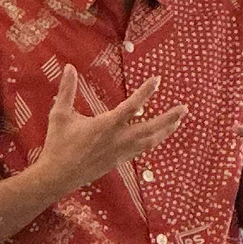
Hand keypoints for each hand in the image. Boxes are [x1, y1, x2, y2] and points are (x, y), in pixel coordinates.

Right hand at [34, 65, 185, 193]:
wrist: (58, 176)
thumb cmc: (58, 144)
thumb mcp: (60, 115)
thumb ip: (67, 90)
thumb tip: (69, 67)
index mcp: (105, 126)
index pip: (131, 106)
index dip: (146, 92)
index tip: (157, 80)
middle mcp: (118, 140)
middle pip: (150, 128)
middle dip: (168, 118)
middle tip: (184, 108)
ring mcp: (121, 152)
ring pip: (149, 141)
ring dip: (165, 130)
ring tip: (178, 121)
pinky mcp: (119, 161)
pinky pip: (142, 150)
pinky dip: (153, 140)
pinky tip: (158, 135)